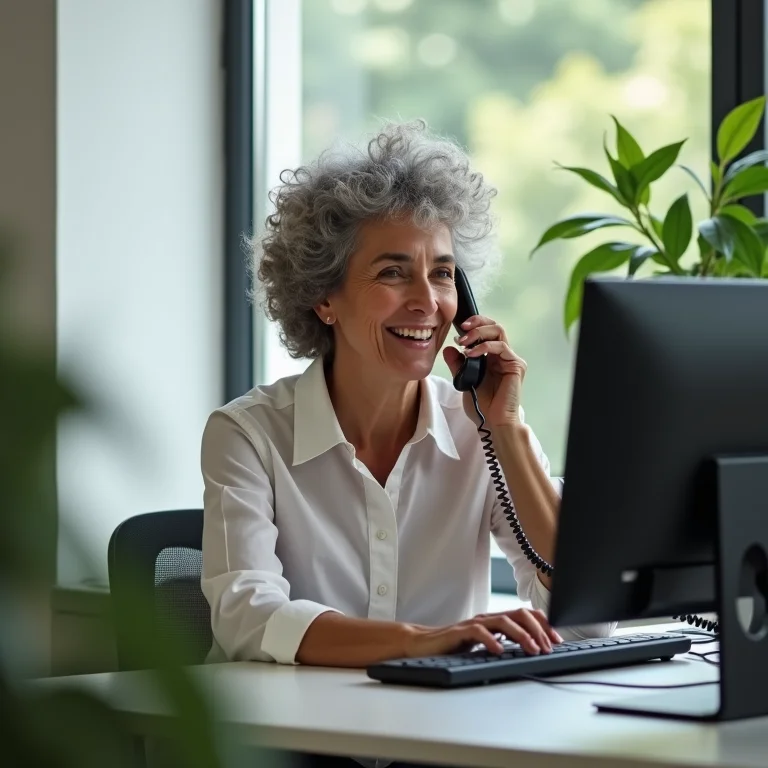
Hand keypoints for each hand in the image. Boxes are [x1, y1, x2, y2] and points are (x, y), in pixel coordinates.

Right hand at [404, 608, 562, 657]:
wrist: (424, 644)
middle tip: (548, 647)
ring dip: (522, 635)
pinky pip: (479, 632)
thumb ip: (504, 642)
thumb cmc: (456, 646)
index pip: (526, 614)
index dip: (544, 625)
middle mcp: (488, 618)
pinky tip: (499, 651)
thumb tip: (533, 649)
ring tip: (532, 650)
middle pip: (519, 614)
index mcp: (496, 620)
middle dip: (538, 630)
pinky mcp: (460, 631)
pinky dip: (492, 641)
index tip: (557, 640)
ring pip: (504, 621)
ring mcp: (474, 623)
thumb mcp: (486, 644)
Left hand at [443, 315, 526, 427]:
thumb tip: (448, 348)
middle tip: (461, 329)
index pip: (487, 331)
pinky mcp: (516, 365)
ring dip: (478, 333)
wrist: (492, 421)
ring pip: (498, 331)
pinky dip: (484, 346)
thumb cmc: (481, 405)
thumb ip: (458, 364)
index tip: (458, 328)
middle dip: (476, 323)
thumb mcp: (463, 379)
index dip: (474, 324)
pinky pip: (501, 347)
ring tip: (463, 342)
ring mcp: (511, 359)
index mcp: (492, 357)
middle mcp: (503, 355)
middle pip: (494, 326)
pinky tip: (471, 353)